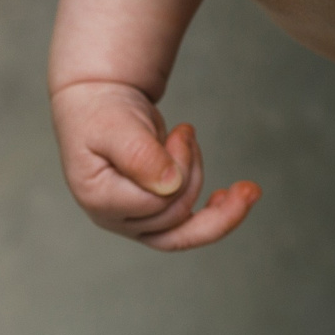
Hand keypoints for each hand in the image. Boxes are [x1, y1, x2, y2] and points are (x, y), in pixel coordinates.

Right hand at [50, 79, 260, 250]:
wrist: (100, 104)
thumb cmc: (102, 112)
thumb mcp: (116, 126)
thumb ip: (140, 155)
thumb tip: (170, 186)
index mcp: (99, 200)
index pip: (157, 202)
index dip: (179, 166)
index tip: (181, 129)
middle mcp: (116, 220)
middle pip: (174, 213)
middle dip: (190, 167)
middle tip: (184, 130)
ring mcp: (135, 222)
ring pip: (186, 224)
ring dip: (198, 176)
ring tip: (187, 139)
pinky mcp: (154, 216)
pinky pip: (190, 230)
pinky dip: (217, 216)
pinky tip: (235, 199)